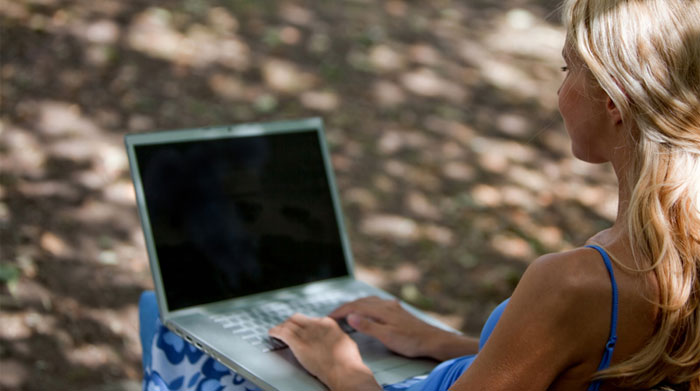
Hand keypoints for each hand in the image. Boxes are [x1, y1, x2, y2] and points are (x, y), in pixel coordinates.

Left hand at [268, 313, 380, 390]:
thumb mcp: (344, 341)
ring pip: (288, 325)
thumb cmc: (348, 361)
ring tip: (277, 331)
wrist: (344, 371)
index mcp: (328, 323)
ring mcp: (306, 334)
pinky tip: (271, 333)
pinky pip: (282, 333)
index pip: (311, 319)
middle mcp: (316, 325)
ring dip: (281, 327)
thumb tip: (332, 337)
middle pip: (297, 319)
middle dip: (291, 323)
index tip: (302, 329)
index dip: (304, 325)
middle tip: (287, 328)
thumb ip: (335, 336)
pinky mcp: (298, 344)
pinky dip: (275, 331)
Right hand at [330, 296, 477, 360]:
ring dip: (356, 305)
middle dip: (345, 307)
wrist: (433, 340)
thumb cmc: (411, 341)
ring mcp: (393, 306)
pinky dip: (366, 305)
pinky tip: (369, 310)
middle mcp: (386, 304)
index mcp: (381, 309)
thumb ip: (368, 325)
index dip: (340, 311)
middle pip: (361, 301)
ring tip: (347, 312)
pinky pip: (377, 303)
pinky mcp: (398, 310)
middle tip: (333, 315)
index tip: (328, 317)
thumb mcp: (387, 336)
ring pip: (369, 301)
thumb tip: (350, 315)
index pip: (355, 306)